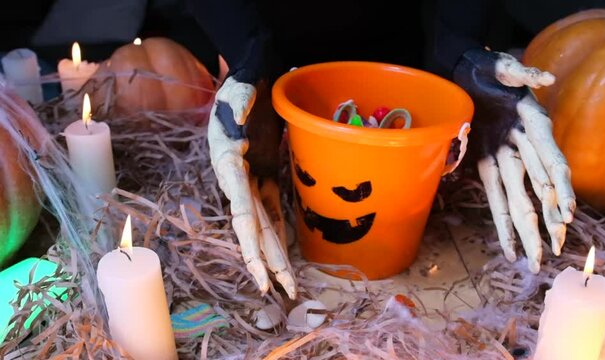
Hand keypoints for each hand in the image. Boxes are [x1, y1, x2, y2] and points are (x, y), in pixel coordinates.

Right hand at [208, 76, 295, 298]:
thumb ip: (239, 107)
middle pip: (253, 227)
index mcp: (228, 164)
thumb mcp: (237, 93)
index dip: (250, 243)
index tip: (259, 270)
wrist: (251, 76)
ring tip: (288, 284)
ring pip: (264, 224)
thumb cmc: (242, 84)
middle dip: (265, 260)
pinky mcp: (265, 175)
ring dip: (275, 254)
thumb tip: (240, 124)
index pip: (241, 211)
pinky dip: (280, 233)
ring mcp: (252, 180)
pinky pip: (274, 209)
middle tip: (278, 291)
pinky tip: (287, 255)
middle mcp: (237, 179)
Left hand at [453, 48, 575, 272]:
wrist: (467, 72)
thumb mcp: (505, 68)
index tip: (566, 213)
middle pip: (540, 191)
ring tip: (538, 257)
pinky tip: (508, 246)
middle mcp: (524, 148)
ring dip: (530, 229)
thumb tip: (545, 79)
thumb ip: (524, 74)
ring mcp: (506, 160)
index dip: (560, 190)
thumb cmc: (489, 69)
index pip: (552, 164)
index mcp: (534, 127)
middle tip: (556, 249)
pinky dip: (502, 222)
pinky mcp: (487, 165)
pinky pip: (496, 198)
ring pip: (522, 201)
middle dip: (548, 221)